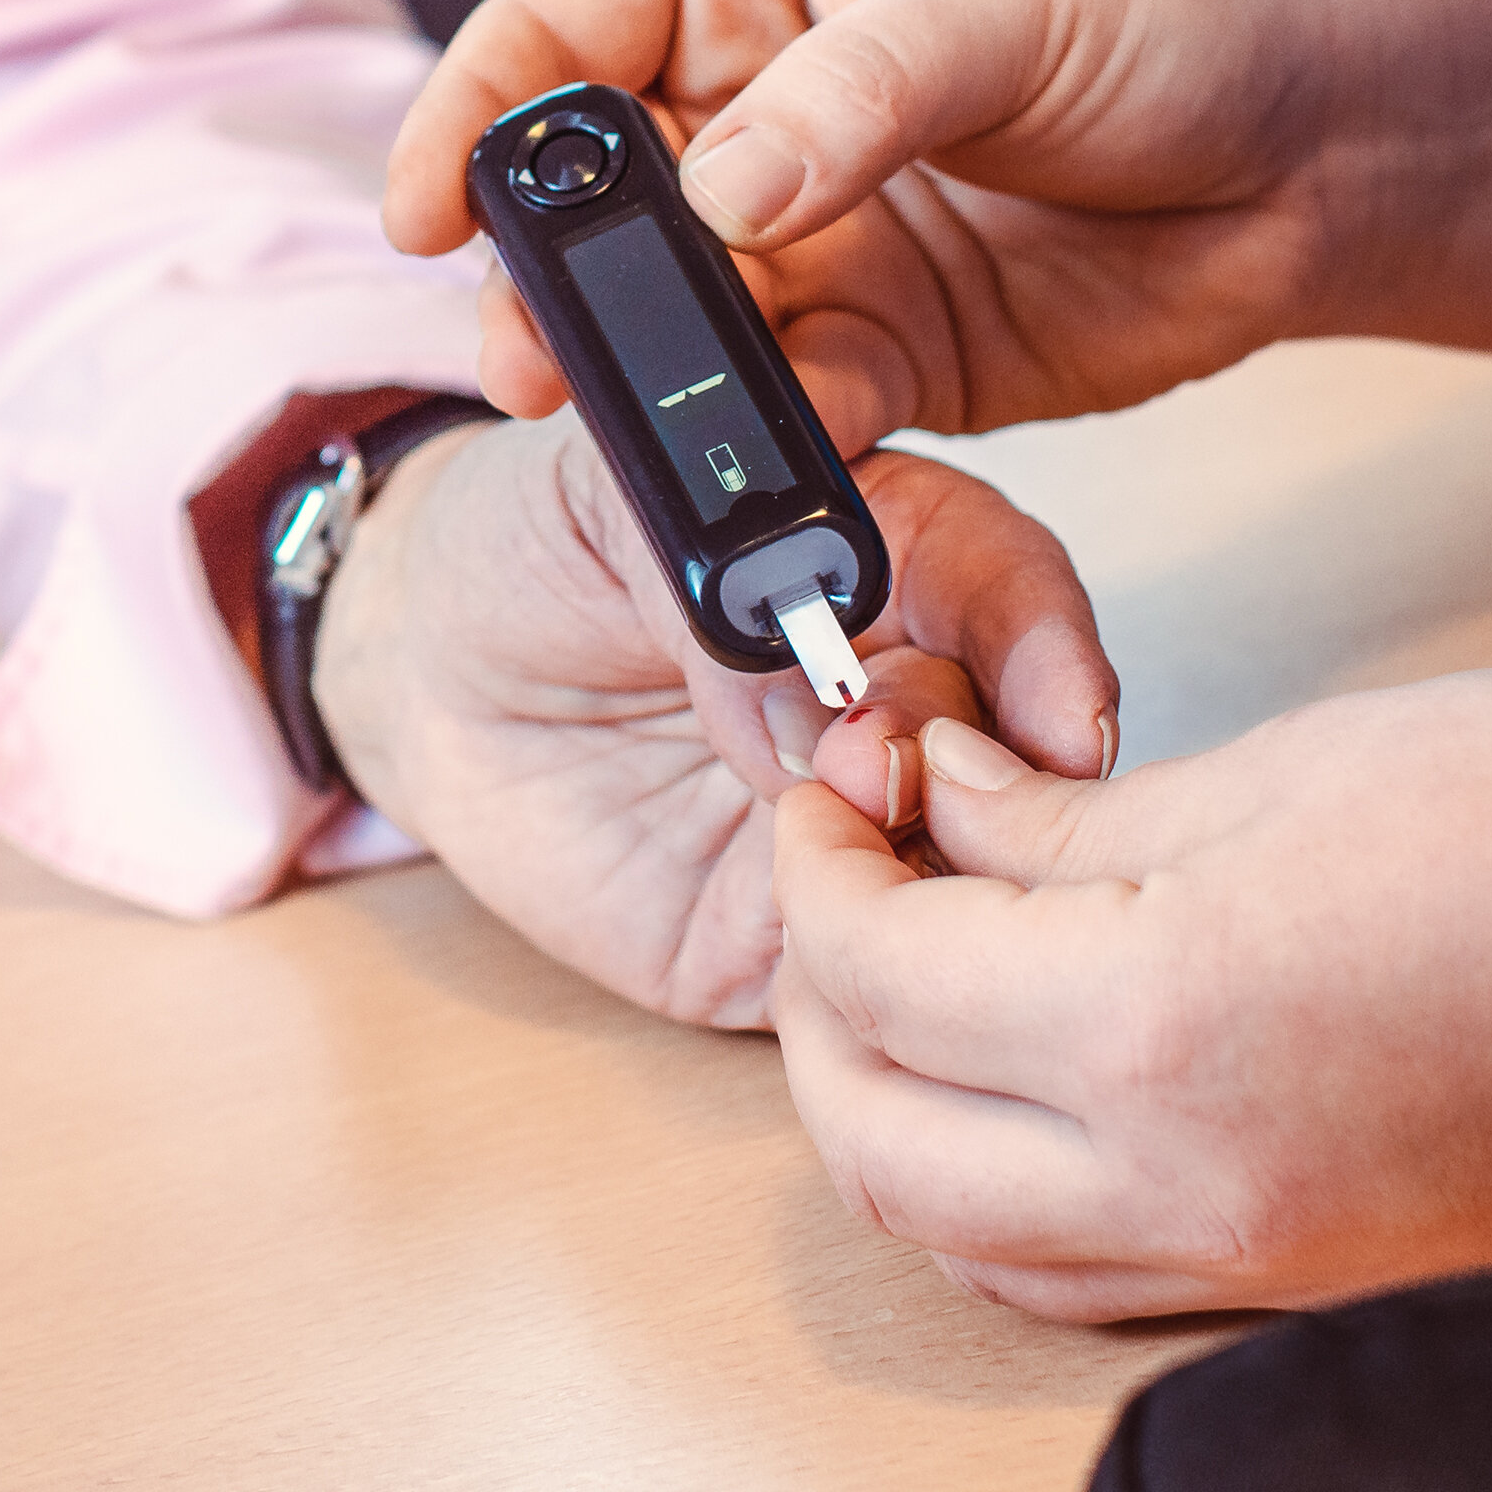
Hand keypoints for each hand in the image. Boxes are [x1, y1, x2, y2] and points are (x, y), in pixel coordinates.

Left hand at [309, 410, 1113, 1025]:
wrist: (430, 673)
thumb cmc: (531, 546)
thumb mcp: (605, 497)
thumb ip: (715, 573)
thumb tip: (806, 691)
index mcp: (893, 554)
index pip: (1010, 592)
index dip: (1045, 644)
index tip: (1062, 704)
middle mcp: (904, 698)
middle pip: (1013, 750)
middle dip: (967, 761)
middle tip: (869, 761)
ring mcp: (861, 830)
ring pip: (961, 883)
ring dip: (922, 880)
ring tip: (826, 845)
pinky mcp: (786, 943)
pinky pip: (863, 994)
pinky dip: (862, 988)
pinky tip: (822, 953)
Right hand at [381, 0, 1389, 450]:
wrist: (1339, 141)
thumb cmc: (1180, 1)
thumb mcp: (1011, 5)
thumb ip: (860, 99)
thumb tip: (721, 192)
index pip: (564, 27)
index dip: (478, 113)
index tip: (422, 212)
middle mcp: (755, 103)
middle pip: (593, 201)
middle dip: (549, 287)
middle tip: (528, 372)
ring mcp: (815, 237)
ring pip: (680, 328)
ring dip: (661, 393)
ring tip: (656, 450)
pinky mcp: (887, 353)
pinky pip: (791, 413)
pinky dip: (780, 452)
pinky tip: (798, 472)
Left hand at [765, 674, 1491, 1316]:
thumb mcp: (1295, 768)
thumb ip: (1077, 817)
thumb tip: (939, 806)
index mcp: (1166, 1022)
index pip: (878, 972)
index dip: (821, 863)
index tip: (835, 784)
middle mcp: (1194, 1179)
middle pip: (879, 1139)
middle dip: (821, 998)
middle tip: (846, 869)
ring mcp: (1257, 1259)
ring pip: (967, 1235)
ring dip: (898, 1105)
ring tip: (924, 959)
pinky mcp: (1316, 1285)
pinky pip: (1086, 1275)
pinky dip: (1010, 1184)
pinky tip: (1040, 1061)